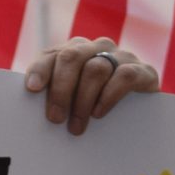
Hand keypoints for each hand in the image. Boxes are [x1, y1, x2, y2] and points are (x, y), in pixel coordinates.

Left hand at [24, 36, 158, 134]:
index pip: (52, 54)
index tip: (32, 89)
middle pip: (72, 57)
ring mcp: (122, 56)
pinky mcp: (144, 71)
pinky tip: (99, 113)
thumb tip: (30, 108)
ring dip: (83, 99)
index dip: (41, 70)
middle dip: (61, 89)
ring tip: (77, 126)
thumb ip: (56, 97)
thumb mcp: (73, 101)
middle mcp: (97, 48)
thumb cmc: (96, 109)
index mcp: (74, 51)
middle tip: (56, 118)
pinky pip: (124, 76)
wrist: (143, 116)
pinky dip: (108, 96)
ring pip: (96, 68)